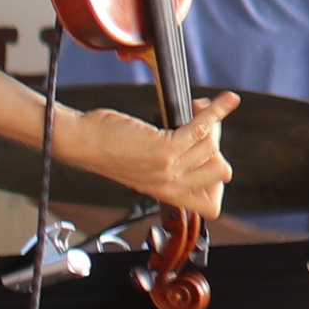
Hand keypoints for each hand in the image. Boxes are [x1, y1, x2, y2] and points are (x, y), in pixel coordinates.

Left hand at [60, 91, 239, 220]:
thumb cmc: (110, 147)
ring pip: (211, 148)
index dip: (217, 185)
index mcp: (166, 195)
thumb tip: (206, 134)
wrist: (83, 143)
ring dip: (211, 122)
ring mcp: (169, 169)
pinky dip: (217, 112)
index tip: (211, 159)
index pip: (210, 208)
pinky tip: (226, 101)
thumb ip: (174, 161)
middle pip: (219, 171)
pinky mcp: (165, 148)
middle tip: (203, 126)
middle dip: (216, 145)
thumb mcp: (144, 166)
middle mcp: (170, 186)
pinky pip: (202, 129)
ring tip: (198, 107)